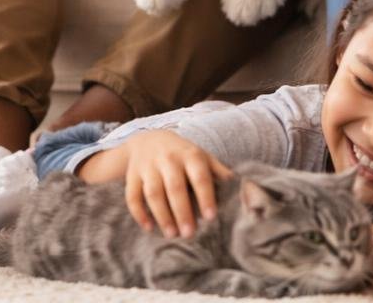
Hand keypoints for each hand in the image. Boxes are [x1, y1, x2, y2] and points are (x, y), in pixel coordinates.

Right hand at [114, 131, 231, 238]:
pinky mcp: (132, 174)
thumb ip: (218, 171)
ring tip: (172, 235)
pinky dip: (139, 213)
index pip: (199, 177)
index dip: (205, 196)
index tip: (210, 217)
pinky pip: (132, 196)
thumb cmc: (182, 154)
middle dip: (182, 212)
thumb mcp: (202, 156)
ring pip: (153, 193)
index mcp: (190, 155)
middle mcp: (168, 158)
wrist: (149, 138)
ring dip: (162, 215)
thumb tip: (240, 187)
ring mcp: (148, 166)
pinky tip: (149, 228)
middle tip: (189, 234)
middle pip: (174, 187)